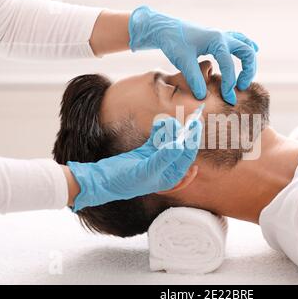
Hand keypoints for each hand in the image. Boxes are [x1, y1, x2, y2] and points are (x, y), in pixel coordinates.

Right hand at [67, 117, 201, 211]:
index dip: (192, 140)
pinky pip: (158, 138)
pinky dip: (159, 130)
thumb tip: (179, 146)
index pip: (187, 156)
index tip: (196, 125)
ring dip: (170, 130)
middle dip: (185, 133)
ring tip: (167, 122)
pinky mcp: (147, 152)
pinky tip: (158, 123)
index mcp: (171, 177)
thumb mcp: (145, 170)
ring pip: (171, 141)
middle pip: (182, 147)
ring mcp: (157, 159)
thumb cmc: (124, 181)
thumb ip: (163, 158)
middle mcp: (167, 169)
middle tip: (192, 117)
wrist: (101, 180)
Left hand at [128, 6, 258, 104]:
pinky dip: (247, 47)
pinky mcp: (219, 38)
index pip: (229, 65)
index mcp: (216, 40)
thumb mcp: (183, 61)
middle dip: (248, 71)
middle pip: (247, 52)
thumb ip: (194, 79)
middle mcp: (223, 36)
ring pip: (246, 46)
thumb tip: (203, 97)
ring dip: (249, 62)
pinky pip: (240, 40)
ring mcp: (222, 35)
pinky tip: (254, 50)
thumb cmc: (173, 42)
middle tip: (240, 88)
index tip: (228, 98)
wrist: (166, 28)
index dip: (229, 84)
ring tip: (244, 78)